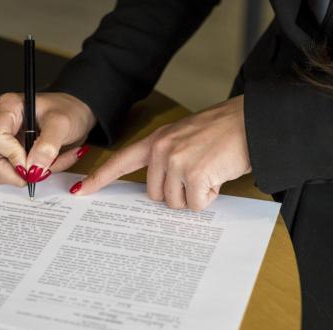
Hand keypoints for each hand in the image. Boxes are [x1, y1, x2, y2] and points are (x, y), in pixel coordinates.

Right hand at [0, 92, 95, 185]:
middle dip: (18, 172)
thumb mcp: (62, 123)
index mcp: (6, 108)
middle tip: (40, 172)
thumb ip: (48, 145)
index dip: (13, 156)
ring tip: (51, 163)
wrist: (75, 116)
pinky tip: (46, 164)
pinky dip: (30, 176)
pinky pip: (10, 175)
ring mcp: (1, 140)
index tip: (33, 162)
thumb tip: (34, 167)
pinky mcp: (7, 153)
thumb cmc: (67, 111)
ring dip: (28, 175)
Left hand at [72, 95, 250, 210]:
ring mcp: (177, 162)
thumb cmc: (224, 131)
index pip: (121, 161)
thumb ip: (168, 156)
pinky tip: (218, 176)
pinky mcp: (194, 174)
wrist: (252, 122)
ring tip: (211, 171)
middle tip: (199, 172)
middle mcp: (162, 150)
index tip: (81, 190)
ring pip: (176, 203)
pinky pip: (195, 205)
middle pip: (156, 195)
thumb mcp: (186, 136)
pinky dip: (210, 197)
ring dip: (195, 195)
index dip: (101, 178)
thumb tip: (162, 190)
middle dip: (178, 192)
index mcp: (158, 140)